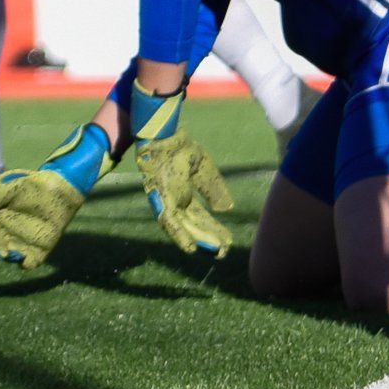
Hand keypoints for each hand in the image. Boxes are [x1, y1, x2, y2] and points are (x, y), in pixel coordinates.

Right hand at [0, 164, 88, 268]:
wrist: (59, 187)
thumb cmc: (29, 184)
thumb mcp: (5, 188)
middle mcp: (3, 231)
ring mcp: (20, 241)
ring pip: (7, 254)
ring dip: (4, 256)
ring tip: (7, 253)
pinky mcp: (38, 249)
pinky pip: (29, 261)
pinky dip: (26, 264)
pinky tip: (26, 261)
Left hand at [128, 129, 236, 256]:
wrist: (163, 135)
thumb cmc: (180, 148)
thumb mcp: (204, 169)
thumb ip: (214, 188)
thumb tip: (226, 209)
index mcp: (184, 194)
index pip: (200, 217)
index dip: (213, 229)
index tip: (228, 241)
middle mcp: (174, 200)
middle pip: (192, 225)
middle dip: (208, 239)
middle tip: (223, 253)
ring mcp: (166, 200)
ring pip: (182, 227)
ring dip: (197, 240)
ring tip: (213, 252)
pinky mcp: (160, 199)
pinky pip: (169, 221)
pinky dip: (180, 235)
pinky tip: (191, 248)